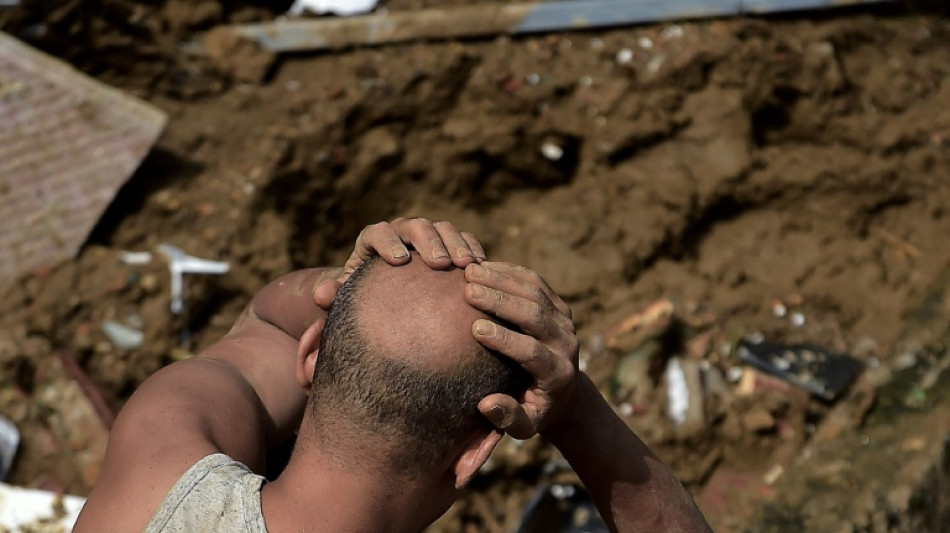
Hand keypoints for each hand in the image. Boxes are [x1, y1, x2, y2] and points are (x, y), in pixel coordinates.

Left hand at [313, 218, 485, 308]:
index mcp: (372, 240)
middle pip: (415, 226)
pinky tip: (483, 269)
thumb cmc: (364, 300)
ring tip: (467, 268)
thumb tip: (321, 294)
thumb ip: (334, 296)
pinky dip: (473, 249)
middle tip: (441, 264)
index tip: (398, 261)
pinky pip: (464, 239)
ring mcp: (427, 237)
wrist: (387, 299)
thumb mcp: (347, 299)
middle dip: (429, 242)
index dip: (387, 242)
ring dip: (457, 244)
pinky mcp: (449, 245)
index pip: (377, 232)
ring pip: (443, 229)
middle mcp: (400, 232)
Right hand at [463, 261, 578, 438]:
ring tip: (470, 271)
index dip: (506, 340)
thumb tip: (487, 404)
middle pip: (535, 315)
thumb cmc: (536, 411)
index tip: (475, 328)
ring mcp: (565, 321)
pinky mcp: (560, 305)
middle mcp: (566, 343)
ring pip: (536, 292)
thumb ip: (508, 418)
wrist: (566, 393)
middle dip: (501, 300)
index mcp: (558, 373)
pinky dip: (510, 271)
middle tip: (468, 290)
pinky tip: (483, 265)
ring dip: (502, 278)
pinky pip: (536, 282)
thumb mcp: (525, 427)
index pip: (533, 352)